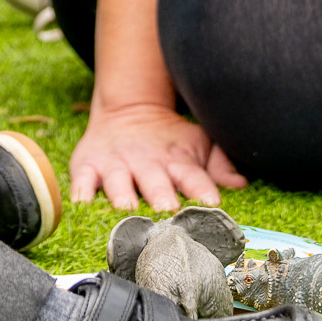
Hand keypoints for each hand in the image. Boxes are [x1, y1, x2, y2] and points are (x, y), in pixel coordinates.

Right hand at [68, 100, 247, 210]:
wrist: (128, 110)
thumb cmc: (170, 141)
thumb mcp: (198, 145)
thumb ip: (220, 165)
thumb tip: (240, 183)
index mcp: (176, 160)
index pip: (193, 175)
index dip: (202, 188)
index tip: (212, 202)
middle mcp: (146, 162)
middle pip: (154, 181)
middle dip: (160, 195)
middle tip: (166, 209)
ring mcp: (115, 163)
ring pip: (118, 181)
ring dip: (122, 194)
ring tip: (126, 207)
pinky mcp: (87, 165)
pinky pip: (81, 180)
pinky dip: (81, 191)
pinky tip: (82, 203)